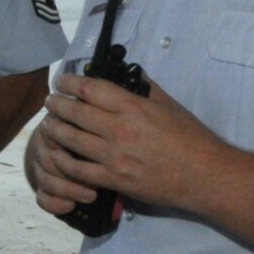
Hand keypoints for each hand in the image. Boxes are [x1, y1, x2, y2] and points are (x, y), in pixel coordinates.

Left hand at [38, 70, 224, 216]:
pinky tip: (57, 155)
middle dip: (56, 105)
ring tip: (48, 125)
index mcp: (134, 107)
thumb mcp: (170, 105)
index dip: (70, 82)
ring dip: (54, 130)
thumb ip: (147, 89)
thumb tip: (132, 74)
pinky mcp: (114, 179)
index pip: (91, 89)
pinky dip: (63, 161)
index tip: (61, 80)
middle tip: (49, 101)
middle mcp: (120, 129)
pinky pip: (78, 170)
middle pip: (75, 112)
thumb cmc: (192, 140)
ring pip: (71, 140)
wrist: (206, 176)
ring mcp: (114, 156)